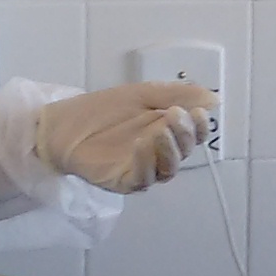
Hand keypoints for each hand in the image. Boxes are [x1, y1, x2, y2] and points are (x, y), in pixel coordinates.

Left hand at [36, 82, 216, 192]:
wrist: (61, 124)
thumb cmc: (101, 109)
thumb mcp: (141, 94)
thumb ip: (175, 94)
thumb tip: (214, 100)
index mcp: (168, 131)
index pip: (195, 134)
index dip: (200, 126)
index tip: (197, 111)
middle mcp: (160, 153)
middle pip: (185, 151)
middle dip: (184, 133)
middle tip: (175, 114)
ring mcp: (143, 169)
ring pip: (168, 168)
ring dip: (169, 149)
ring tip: (161, 129)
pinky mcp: (124, 181)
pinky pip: (143, 178)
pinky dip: (146, 161)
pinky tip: (142, 143)